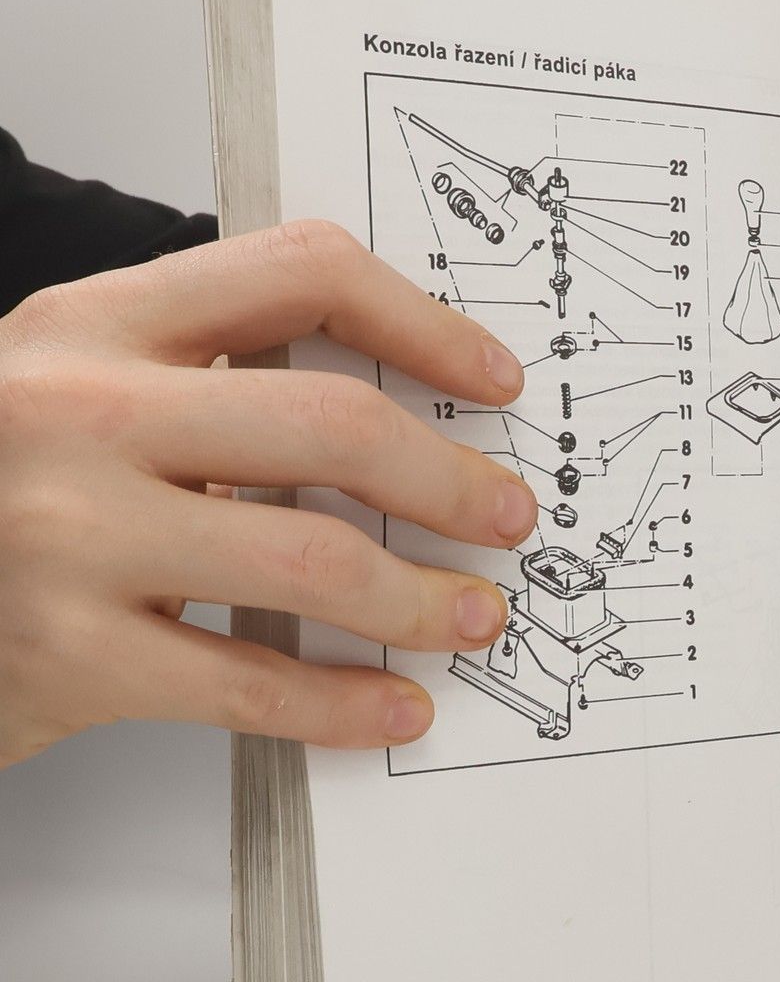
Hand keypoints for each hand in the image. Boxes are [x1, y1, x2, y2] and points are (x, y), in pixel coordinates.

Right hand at [0, 222, 539, 768]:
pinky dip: (346, 705)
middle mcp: (81, 413)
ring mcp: (71, 536)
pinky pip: (252, 686)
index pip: (300, 273)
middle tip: (506, 519)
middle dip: (451, 482)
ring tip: (471, 618)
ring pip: (312, 563)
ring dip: (421, 600)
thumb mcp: (79, 387)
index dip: (425, 325)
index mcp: (98, 326)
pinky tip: (395, 708)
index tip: (495, 383)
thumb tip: (400, 414)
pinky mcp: (70, 655)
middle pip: (332, 425)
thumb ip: (208, 375)